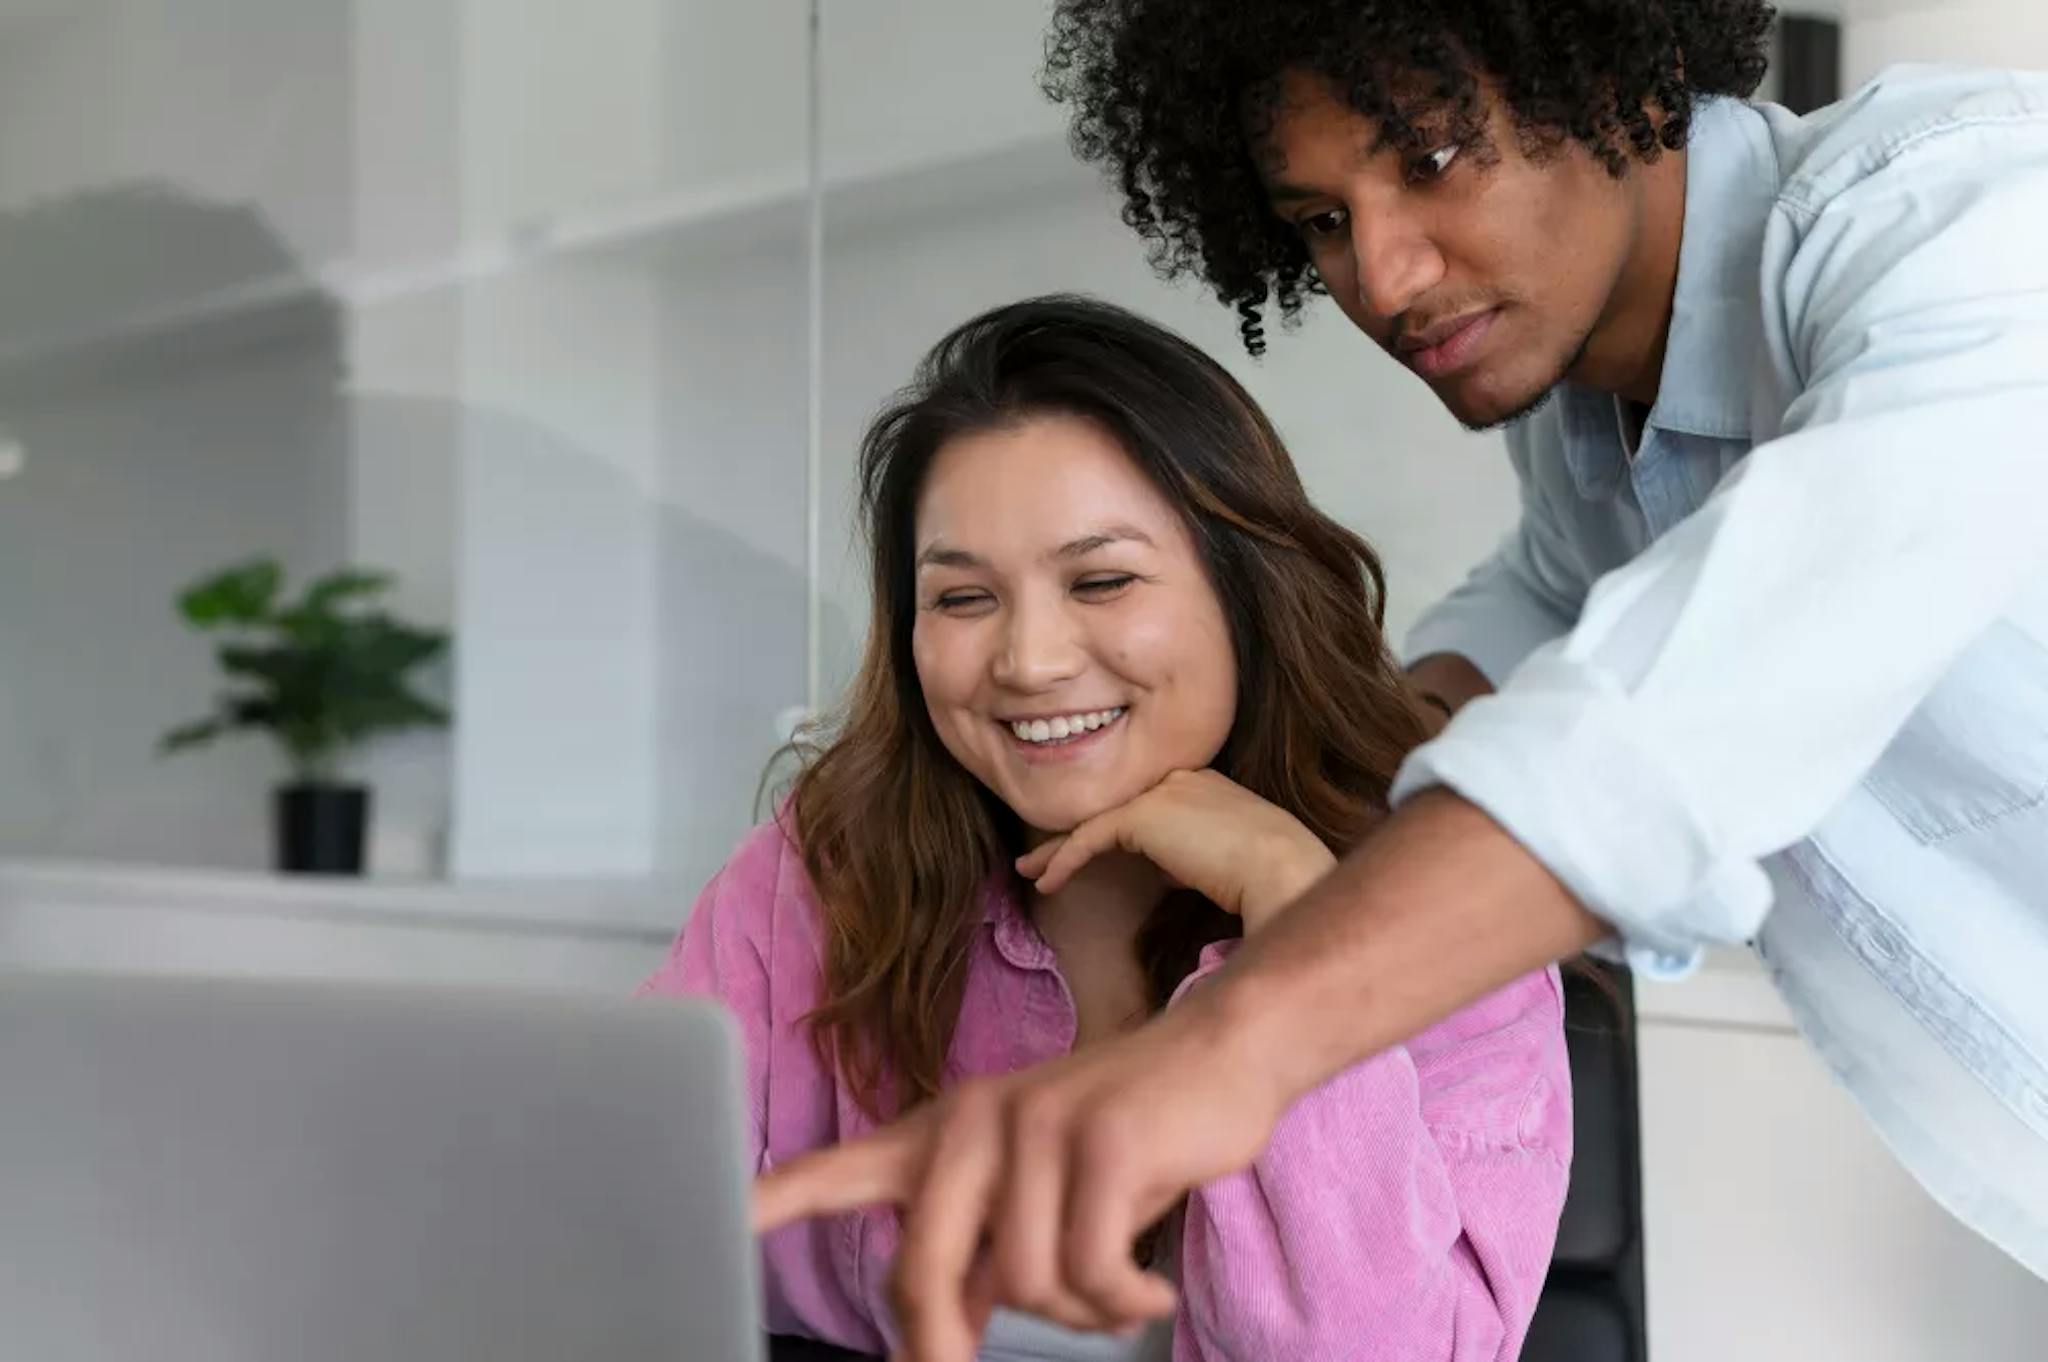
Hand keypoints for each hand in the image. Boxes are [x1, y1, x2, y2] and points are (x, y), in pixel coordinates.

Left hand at [753, 978, 1291, 1361]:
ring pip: (1021, 1283)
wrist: (1218, 1056)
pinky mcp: (1099, 1140)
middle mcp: (973, 1121)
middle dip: (941, 1346)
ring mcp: (1034, 1125)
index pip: (839, 1171)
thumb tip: (940, 1338)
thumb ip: (980, 1254)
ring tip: (1114, 1287)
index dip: (772, 1202)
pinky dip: (1121, 1301)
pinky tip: (1145, 1289)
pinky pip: (1087, 1271)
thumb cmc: (1121, 1137)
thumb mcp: (1035, 1193)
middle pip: (922, 1270)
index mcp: (944, 1133)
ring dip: (1076, 1310)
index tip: (715, 1221)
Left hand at [1014, 769, 1335, 933]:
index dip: (1112, 831)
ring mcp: (1159, 791)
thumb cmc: (1269, 874)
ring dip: (1058, 849)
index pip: (1143, 805)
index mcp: (1201, 782)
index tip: (1088, 855)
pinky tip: (1046, 882)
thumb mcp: (1227, 857)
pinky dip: (1064, 859)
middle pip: (1113, 808)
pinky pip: (1090, 837)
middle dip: (1075, 834)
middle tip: (1040, 860)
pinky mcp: (1142, 814)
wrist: (1281, 868)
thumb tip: (1167, 869)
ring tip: (1029, 872)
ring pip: (1096, 820)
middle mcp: (1177, 777)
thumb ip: (1194, 853)